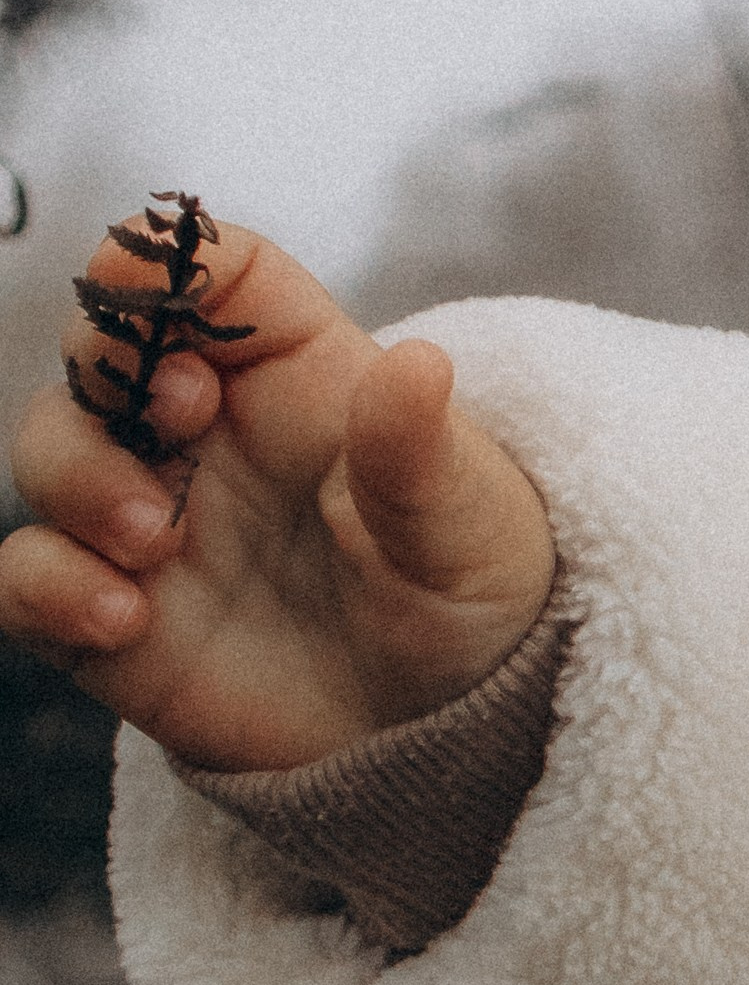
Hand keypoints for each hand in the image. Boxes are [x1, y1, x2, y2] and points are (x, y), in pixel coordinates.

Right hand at [0, 218, 556, 771]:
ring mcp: (152, 517)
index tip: (158, 282)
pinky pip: (26, 576)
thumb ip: (420, 454)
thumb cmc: (466, 592)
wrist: (444, 728)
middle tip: (182, 416)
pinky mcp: (112, 611)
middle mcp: (210, 432)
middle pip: (104, 344)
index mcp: (300, 372)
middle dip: (109, 359)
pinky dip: (47, 583)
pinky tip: (122, 617)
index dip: (175, 257)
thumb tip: (417, 364)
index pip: (221, 275)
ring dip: (78, 474)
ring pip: (50, 448)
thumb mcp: (468, 525)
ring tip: (155, 536)